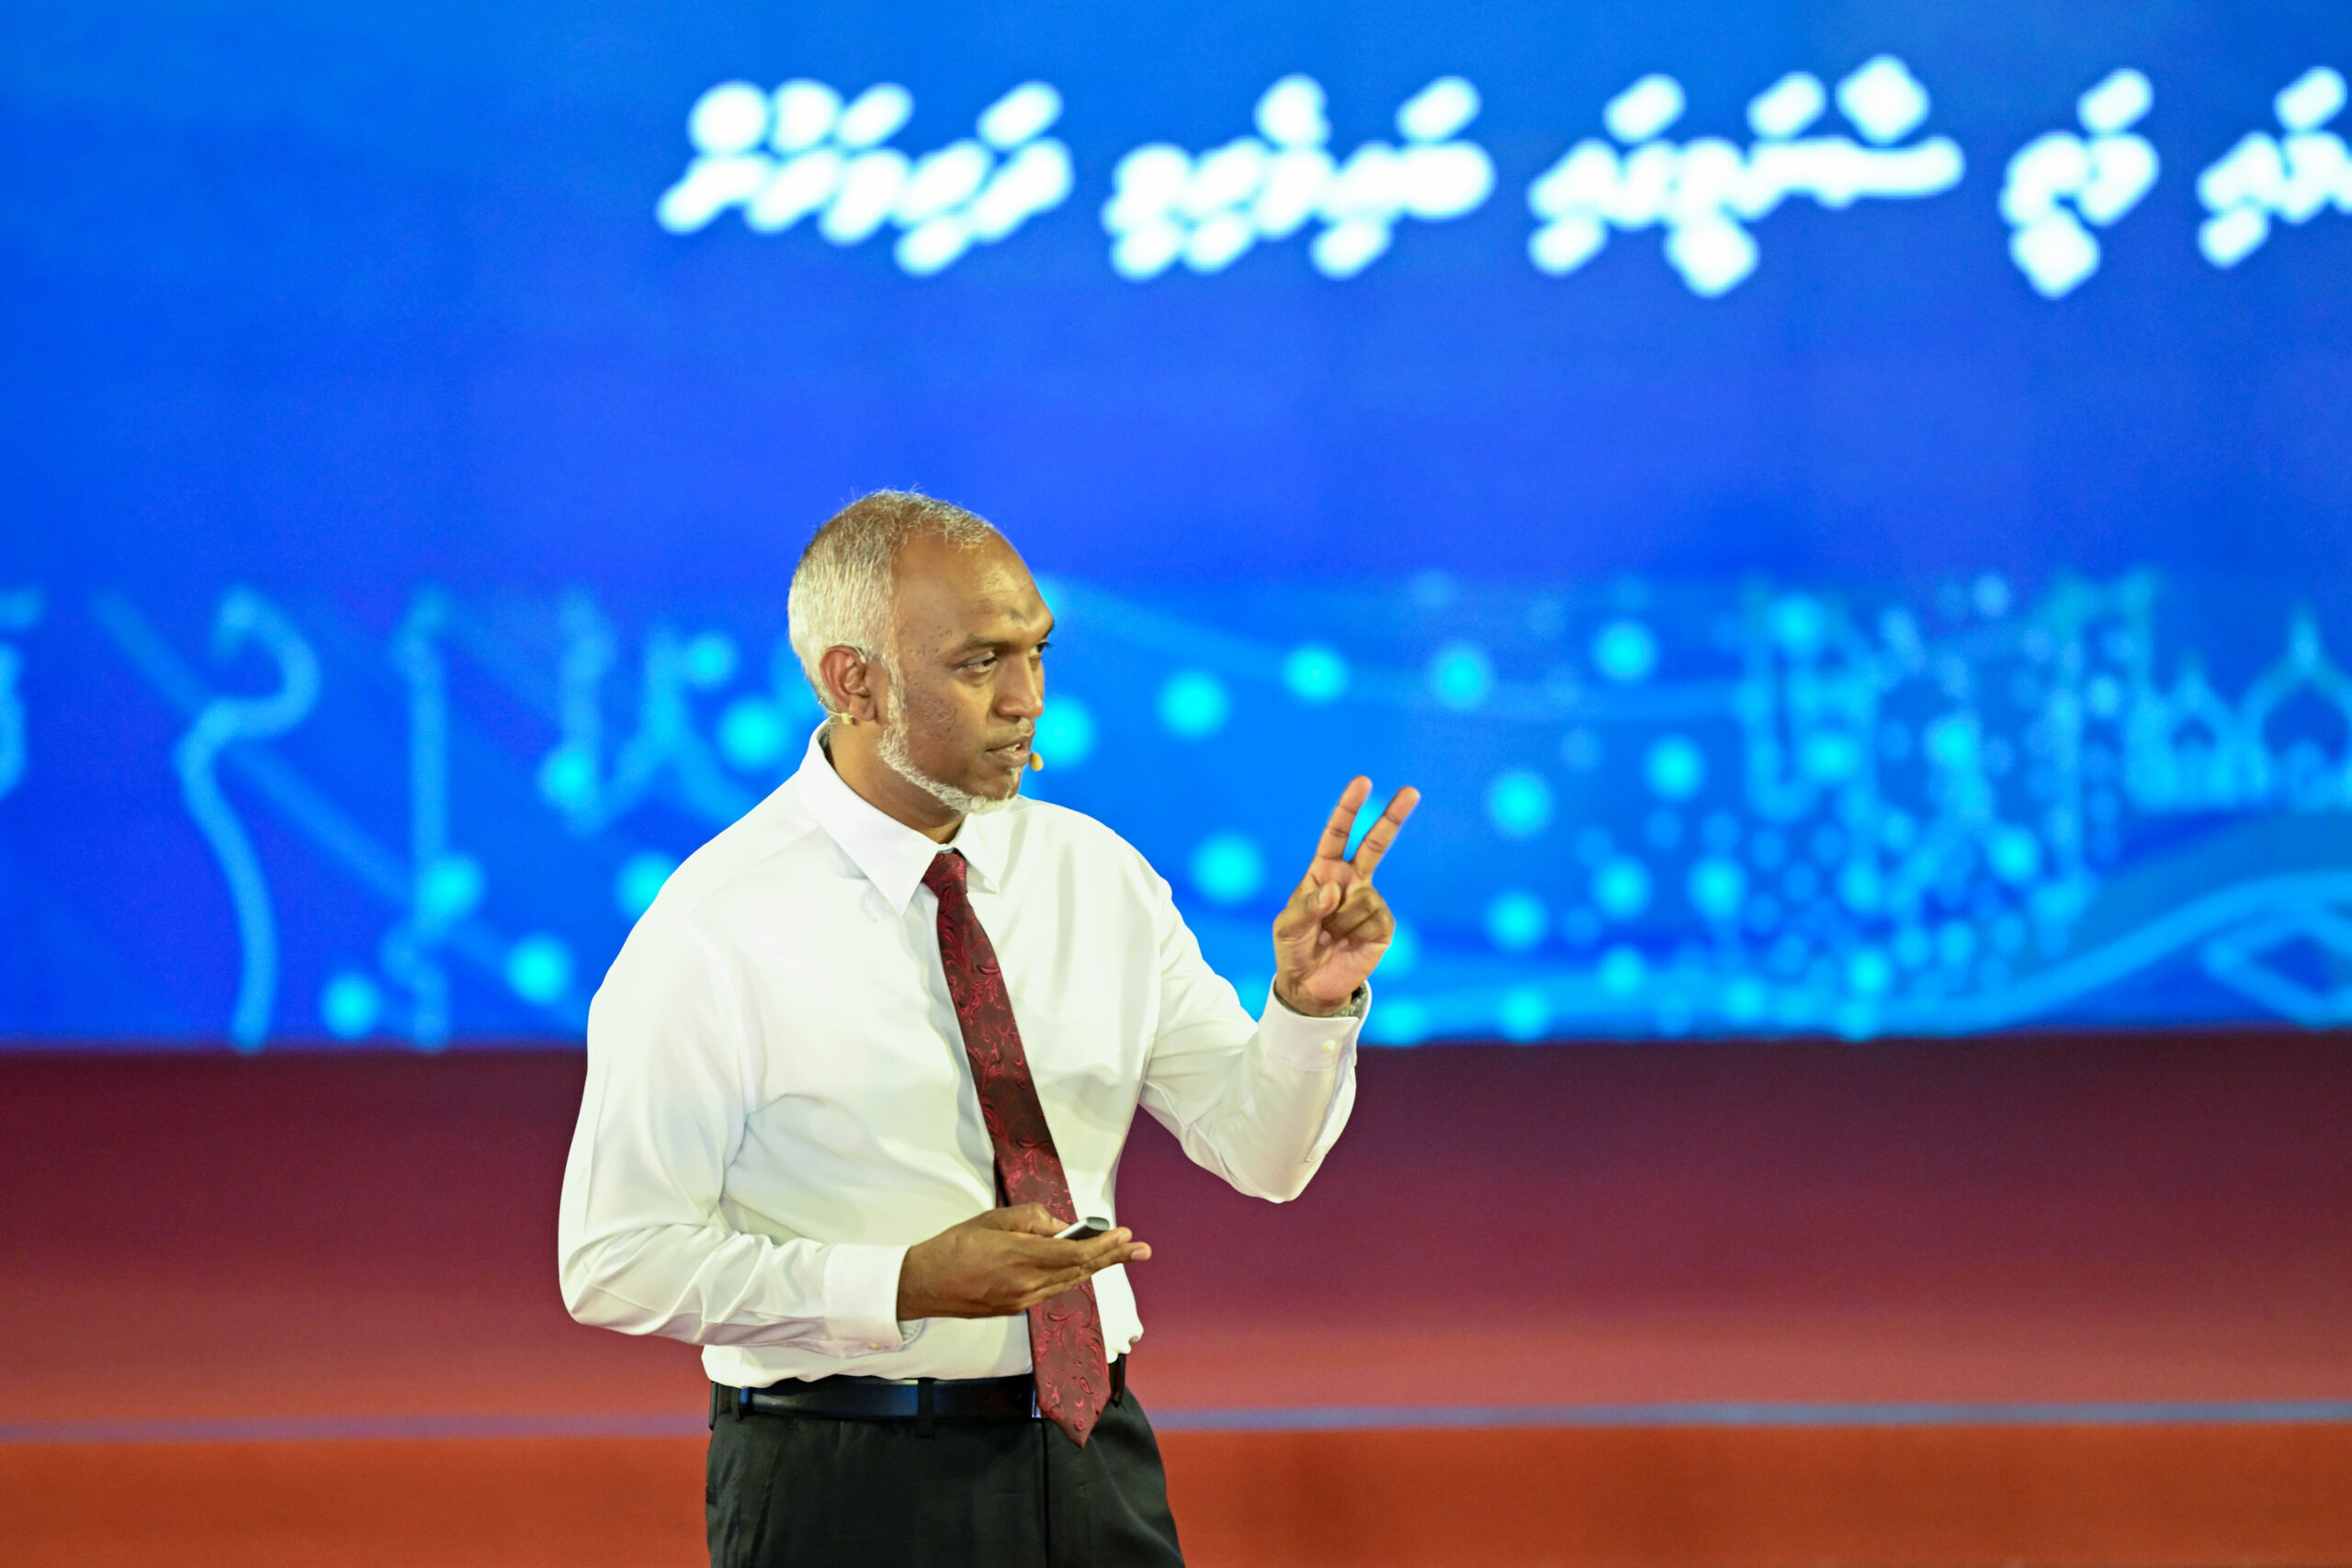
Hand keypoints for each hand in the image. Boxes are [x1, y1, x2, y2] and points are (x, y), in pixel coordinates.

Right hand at [894, 1204, 1150, 1319]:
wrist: (923, 1284)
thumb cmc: (954, 1246)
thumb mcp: (992, 1219)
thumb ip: (1031, 1220)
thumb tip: (1061, 1226)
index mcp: (1021, 1258)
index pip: (1076, 1254)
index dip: (1106, 1246)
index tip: (1126, 1236)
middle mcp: (1027, 1285)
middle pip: (1080, 1271)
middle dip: (1112, 1258)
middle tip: (1140, 1249)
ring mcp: (1022, 1302)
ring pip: (1068, 1283)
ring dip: (1094, 1268)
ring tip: (1117, 1254)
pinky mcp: (1014, 1309)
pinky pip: (1051, 1290)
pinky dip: (1069, 1276)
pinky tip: (1078, 1267)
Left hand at [1271, 776, 1420, 1016]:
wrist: (1311, 985)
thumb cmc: (1294, 949)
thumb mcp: (1288, 926)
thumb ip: (1307, 906)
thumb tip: (1336, 889)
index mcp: (1324, 872)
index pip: (1338, 835)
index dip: (1349, 809)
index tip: (1363, 783)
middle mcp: (1351, 882)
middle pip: (1375, 844)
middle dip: (1392, 817)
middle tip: (1411, 791)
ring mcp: (1369, 901)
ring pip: (1362, 897)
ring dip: (1340, 921)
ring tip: (1331, 937)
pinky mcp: (1383, 925)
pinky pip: (1374, 919)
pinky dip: (1357, 934)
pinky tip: (1348, 945)